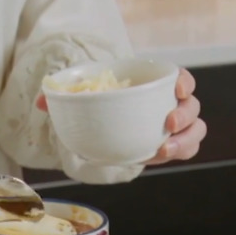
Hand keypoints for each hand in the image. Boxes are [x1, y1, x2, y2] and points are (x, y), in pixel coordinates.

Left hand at [34, 67, 204, 165]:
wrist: (106, 124)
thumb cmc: (102, 103)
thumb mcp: (85, 96)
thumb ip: (63, 96)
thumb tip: (40, 101)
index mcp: (156, 85)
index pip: (181, 78)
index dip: (184, 81)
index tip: (176, 87)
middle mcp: (170, 104)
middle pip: (191, 106)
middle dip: (184, 114)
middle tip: (167, 123)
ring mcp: (174, 128)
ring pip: (195, 130)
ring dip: (185, 139)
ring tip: (164, 149)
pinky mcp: (171, 147)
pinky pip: (186, 149)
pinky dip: (179, 152)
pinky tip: (161, 156)